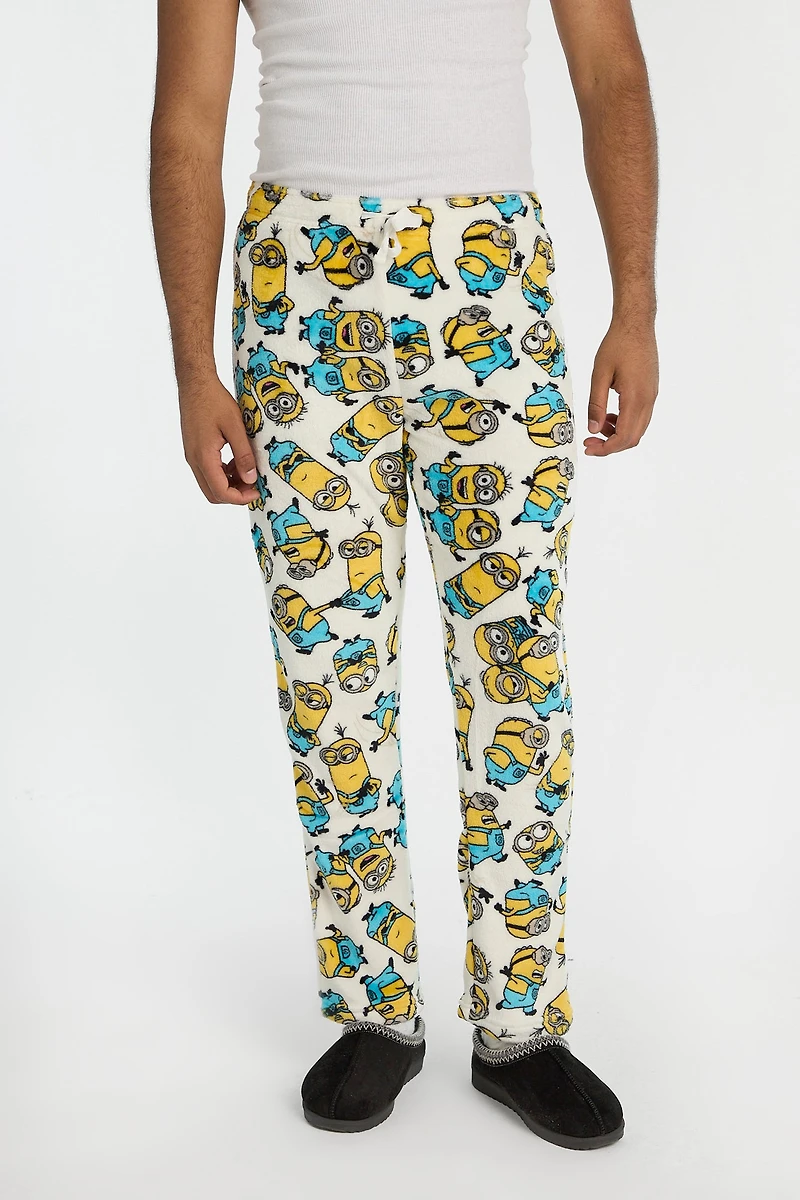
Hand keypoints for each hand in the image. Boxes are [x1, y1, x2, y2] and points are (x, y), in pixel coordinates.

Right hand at [180, 375, 259, 503]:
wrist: (195, 384)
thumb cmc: (214, 400)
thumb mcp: (235, 426)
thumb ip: (244, 454)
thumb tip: (251, 478)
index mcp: (204, 456)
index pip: (220, 491)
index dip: (240, 497)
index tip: (257, 491)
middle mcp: (194, 460)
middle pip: (213, 493)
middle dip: (235, 494)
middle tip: (254, 485)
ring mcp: (193, 456)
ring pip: (210, 484)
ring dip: (230, 484)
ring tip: (248, 471)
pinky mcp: (195, 450)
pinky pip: (209, 472)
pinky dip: (224, 474)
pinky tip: (237, 462)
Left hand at [585, 317, 658, 455]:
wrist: (636, 325)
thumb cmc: (617, 344)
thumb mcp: (599, 374)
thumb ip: (596, 404)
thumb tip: (593, 429)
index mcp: (635, 398)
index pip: (623, 436)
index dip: (605, 448)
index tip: (588, 446)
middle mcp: (648, 400)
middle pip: (633, 438)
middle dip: (611, 446)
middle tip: (590, 441)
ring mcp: (652, 396)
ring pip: (638, 429)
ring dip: (618, 434)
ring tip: (599, 425)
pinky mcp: (651, 391)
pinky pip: (641, 417)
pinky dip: (625, 423)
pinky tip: (610, 415)